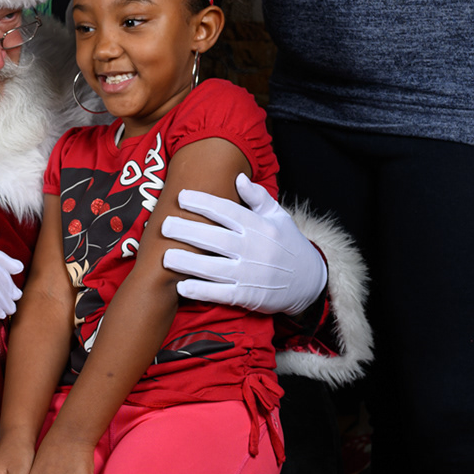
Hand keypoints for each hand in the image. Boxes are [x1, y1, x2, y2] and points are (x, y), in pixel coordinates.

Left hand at [160, 173, 328, 315]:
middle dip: (188, 230)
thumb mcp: (279, 216)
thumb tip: (238, 177)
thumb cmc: (288, 244)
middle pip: (215, 238)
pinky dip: (201, 291)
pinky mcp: (248, 296)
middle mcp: (253, 249)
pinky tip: (182, 286)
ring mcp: (250, 274)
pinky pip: (221, 293)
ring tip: (166, 257)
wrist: (308, 282)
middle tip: (164, 224)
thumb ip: (258, 197)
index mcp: (259, 226)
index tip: (182, 197)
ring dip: (188, 262)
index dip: (203, 203)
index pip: (227, 211)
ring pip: (213, 267)